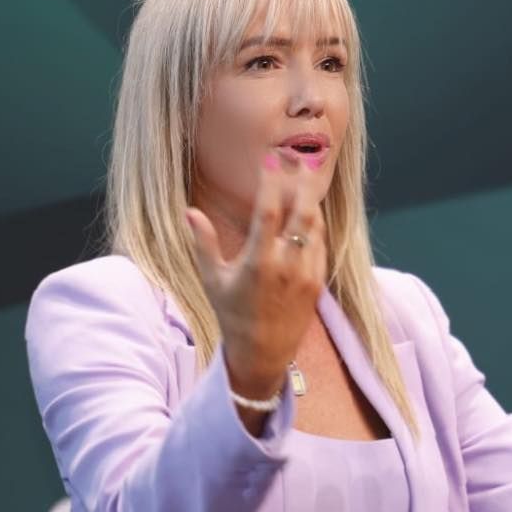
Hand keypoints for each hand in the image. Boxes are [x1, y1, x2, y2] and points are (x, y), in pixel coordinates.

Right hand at [183, 152, 327, 399]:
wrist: (263, 353)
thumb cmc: (232, 315)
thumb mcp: (213, 281)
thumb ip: (204, 244)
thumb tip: (189, 211)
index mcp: (258, 264)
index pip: (268, 213)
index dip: (271, 183)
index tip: (271, 160)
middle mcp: (286, 267)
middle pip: (301, 214)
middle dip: (302, 183)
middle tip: (300, 157)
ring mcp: (306, 275)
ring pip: (315, 227)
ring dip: (310, 200)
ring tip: (305, 176)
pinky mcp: (318, 283)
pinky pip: (321, 245)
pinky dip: (315, 225)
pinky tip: (308, 210)